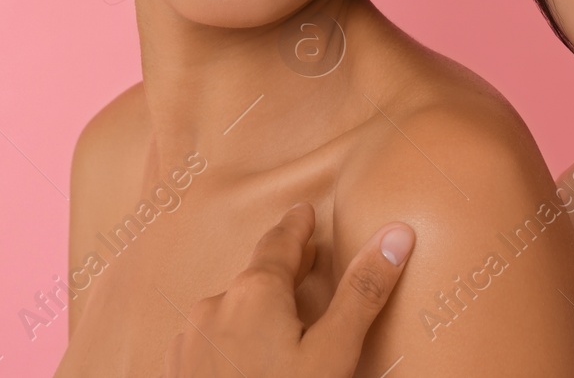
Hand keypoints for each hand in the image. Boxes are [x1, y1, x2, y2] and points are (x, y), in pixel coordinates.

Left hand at [161, 202, 414, 377]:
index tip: (303, 212)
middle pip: (255, 277)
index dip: (296, 227)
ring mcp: (189, 341)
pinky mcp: (177, 370)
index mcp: (254, 292)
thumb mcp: (334, 353)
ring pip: (231, 311)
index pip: (279, 242)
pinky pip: (212, 341)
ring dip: (256, 310)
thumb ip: (362, 293)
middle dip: (281, 270)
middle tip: (304, 260)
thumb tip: (396, 233)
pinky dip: (234, 340)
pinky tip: (247, 361)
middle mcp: (214, 306)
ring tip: (281, 323)